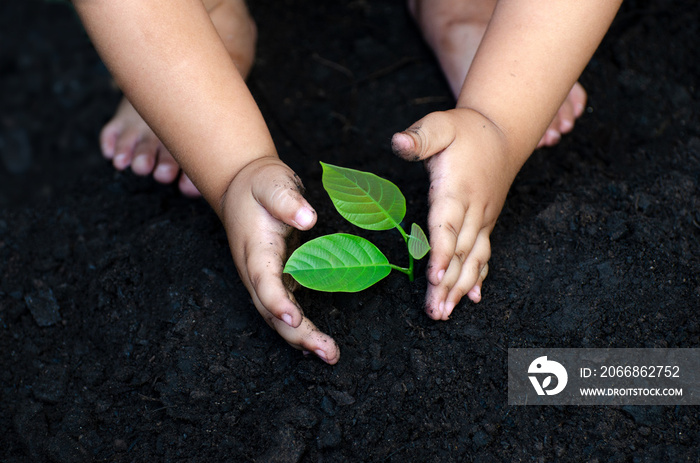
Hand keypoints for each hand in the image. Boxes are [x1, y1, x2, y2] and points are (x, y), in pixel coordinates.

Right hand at [221, 157, 339, 363]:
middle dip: (298, 334)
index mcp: (255, 249)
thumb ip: (287, 199)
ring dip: (302, 339)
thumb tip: (308, 218)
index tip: (294, 318)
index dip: (277, 300)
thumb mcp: (272, 182)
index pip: (264, 280)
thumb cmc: (260, 185)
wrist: (241, 189)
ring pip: (277, 318)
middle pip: (271, 310)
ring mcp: (263, 280)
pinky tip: (318, 346)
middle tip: (329, 352)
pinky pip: (284, 312)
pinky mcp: (274, 282)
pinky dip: (300, 331)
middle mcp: (255, 271)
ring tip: (330, 355)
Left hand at [392, 108, 516, 319]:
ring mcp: (483, 219)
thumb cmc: (466, 130)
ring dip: (459, 289)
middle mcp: (474, 210)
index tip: (435, 277)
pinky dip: (477, 278)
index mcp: (457, 189)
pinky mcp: (486, 224)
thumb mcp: (441, 124)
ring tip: (444, 313)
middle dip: (447, 284)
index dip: (441, 252)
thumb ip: (420, 136)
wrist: (503, 132)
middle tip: (435, 312)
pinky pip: (483, 254)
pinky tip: (471, 299)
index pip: (448, 226)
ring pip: (472, 259)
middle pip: (459, 252)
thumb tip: (398, 142)